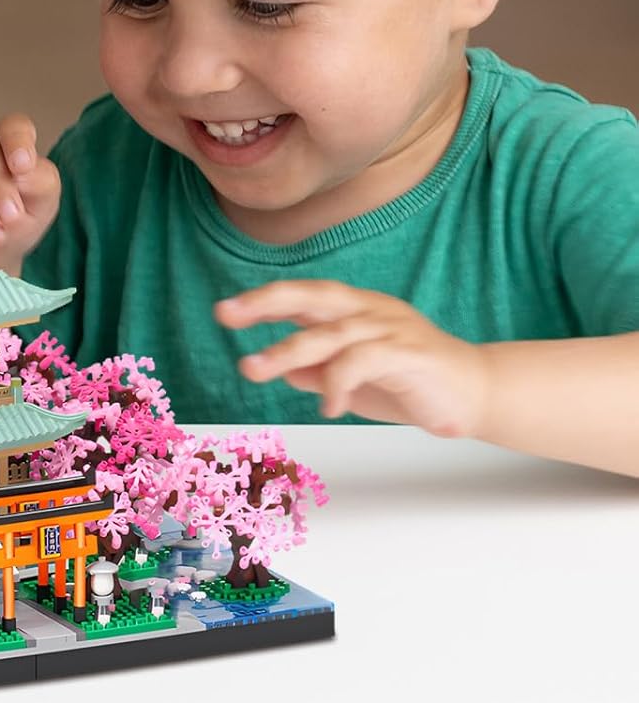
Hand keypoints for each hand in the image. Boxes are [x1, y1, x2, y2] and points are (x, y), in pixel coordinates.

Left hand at [214, 281, 491, 437]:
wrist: (478, 396)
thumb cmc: (411, 385)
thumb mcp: (355, 381)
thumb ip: (321, 371)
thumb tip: (285, 371)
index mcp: (354, 309)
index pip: (302, 296)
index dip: (263, 300)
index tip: (225, 312)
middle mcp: (370, 309)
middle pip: (312, 296)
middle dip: (265, 302)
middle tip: (226, 314)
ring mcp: (391, 328)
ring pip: (330, 332)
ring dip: (287, 351)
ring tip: (254, 369)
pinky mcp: (410, 353)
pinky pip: (363, 360)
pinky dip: (338, 381)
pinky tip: (327, 406)